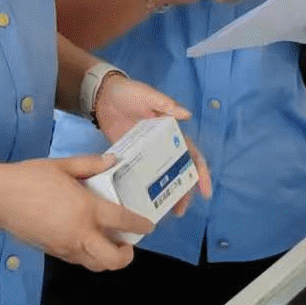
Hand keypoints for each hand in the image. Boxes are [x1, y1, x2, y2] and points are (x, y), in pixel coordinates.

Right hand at [0, 158, 151, 271]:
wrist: (0, 197)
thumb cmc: (30, 177)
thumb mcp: (62, 165)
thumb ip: (89, 165)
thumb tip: (112, 160)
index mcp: (86, 208)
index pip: (122, 221)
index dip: (139, 224)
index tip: (148, 225)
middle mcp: (80, 233)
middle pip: (113, 259)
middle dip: (126, 256)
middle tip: (128, 244)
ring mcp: (67, 246)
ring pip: (96, 264)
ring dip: (107, 258)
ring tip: (108, 244)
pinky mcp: (54, 252)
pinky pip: (79, 259)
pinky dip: (89, 255)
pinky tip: (85, 239)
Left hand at [91, 77, 211, 211]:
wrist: (101, 95)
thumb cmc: (128, 92)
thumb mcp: (146, 95)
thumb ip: (164, 104)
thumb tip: (186, 115)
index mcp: (171, 131)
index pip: (191, 154)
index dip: (200, 172)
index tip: (204, 191)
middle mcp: (162, 145)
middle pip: (178, 171)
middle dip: (184, 191)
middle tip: (181, 210)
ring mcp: (145, 153)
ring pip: (161, 176)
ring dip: (166, 193)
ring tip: (166, 212)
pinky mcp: (130, 157)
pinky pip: (140, 175)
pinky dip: (145, 189)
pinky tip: (143, 202)